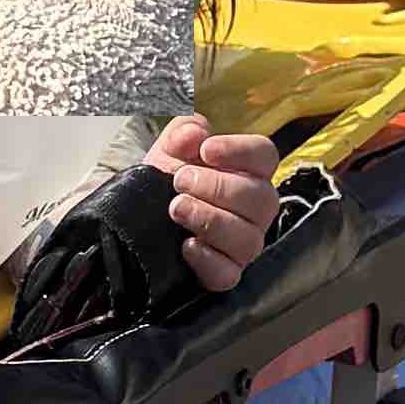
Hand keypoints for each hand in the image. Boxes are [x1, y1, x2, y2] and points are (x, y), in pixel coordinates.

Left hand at [150, 116, 279, 292]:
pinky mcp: (225, 273)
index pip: (265, 155)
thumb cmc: (166, 179)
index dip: (240, 151)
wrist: (139, 216)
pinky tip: (185, 245)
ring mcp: (243, 243)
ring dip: (209, 220)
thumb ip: (183, 130)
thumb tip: (195, 133)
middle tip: (180, 180)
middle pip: (261, 198)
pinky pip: (229, 273)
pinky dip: (206, 259)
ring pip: (248, 238)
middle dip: (217, 187)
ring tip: (176, 208)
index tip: (207, 150)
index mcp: (249, 172)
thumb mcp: (170, 148)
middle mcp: (255, 209)